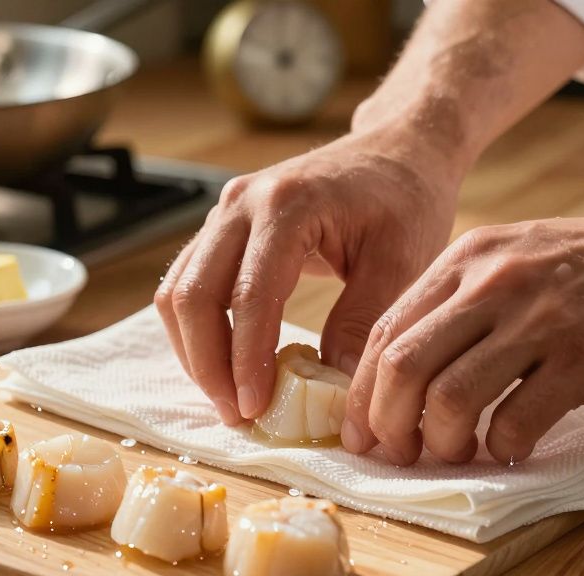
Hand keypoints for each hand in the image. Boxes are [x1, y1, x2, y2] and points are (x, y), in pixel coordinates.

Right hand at [156, 126, 466, 423]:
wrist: (396, 152)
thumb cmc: (405, 200)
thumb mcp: (403, 260)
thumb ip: (363, 321)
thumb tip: (332, 387)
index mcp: (287, 204)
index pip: (248, 294)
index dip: (246, 359)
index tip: (256, 407)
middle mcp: (241, 203)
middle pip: (192, 295)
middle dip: (208, 365)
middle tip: (237, 414)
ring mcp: (223, 214)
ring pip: (178, 293)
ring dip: (195, 353)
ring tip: (230, 400)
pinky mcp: (220, 230)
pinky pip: (187, 286)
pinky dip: (198, 333)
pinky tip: (227, 368)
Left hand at [340, 205, 583, 464]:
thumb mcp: (520, 257)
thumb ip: (466, 300)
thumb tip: (410, 370)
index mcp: (470, 258)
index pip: (388, 331)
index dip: (363, 393)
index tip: (364, 431)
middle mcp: (495, 282)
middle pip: (403, 367)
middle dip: (388, 425)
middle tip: (400, 455)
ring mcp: (540, 318)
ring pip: (450, 397)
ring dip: (443, 443)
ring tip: (459, 455)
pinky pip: (518, 419)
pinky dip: (504, 448)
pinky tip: (513, 449)